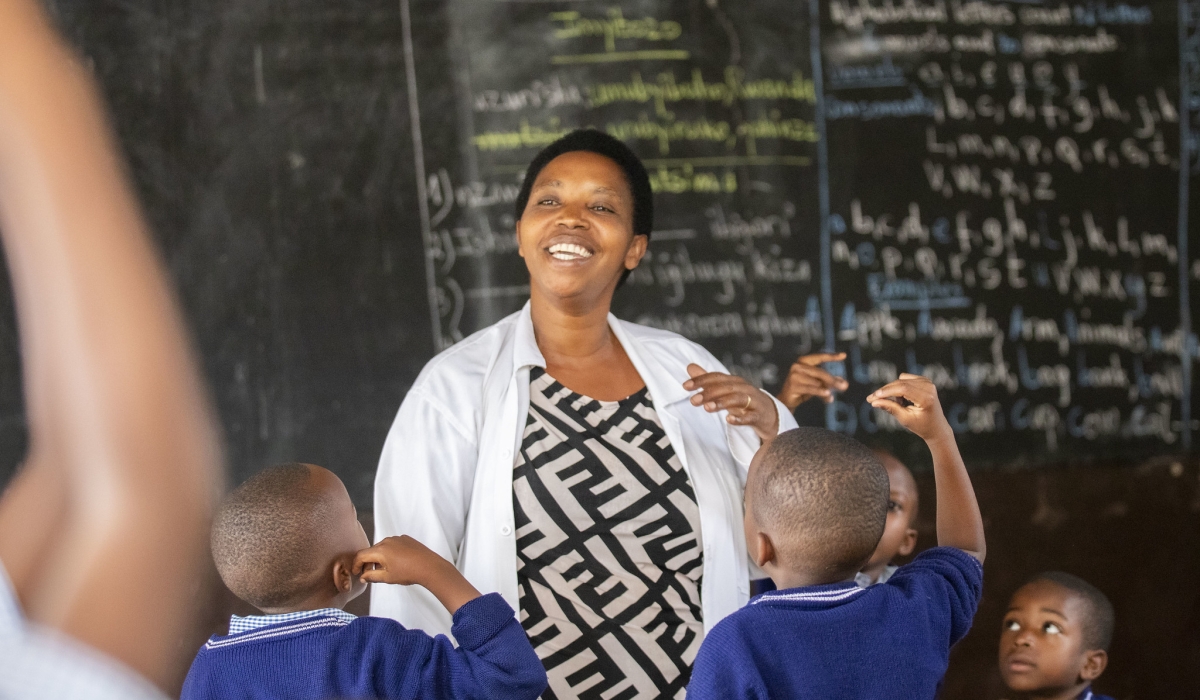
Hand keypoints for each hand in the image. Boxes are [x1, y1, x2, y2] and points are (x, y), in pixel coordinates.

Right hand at [352, 535, 481, 613]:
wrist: (430, 567)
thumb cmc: (408, 573)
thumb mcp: (387, 577)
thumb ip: (372, 576)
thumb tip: (363, 577)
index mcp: (380, 550)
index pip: (361, 555)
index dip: (356, 564)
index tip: (357, 573)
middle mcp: (387, 540)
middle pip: (371, 551)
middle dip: (368, 562)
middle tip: (369, 574)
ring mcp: (398, 538)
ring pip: (382, 547)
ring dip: (379, 558)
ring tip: (383, 570)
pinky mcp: (406, 539)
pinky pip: (393, 544)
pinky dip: (389, 553)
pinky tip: (395, 563)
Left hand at [683, 363, 778, 441]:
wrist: (770, 415)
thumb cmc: (744, 401)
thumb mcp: (725, 390)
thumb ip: (708, 380)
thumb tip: (690, 367)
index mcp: (734, 381)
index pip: (716, 377)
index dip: (701, 380)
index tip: (686, 386)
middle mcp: (744, 388)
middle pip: (725, 388)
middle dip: (708, 393)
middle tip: (693, 400)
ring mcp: (753, 402)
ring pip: (737, 400)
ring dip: (721, 403)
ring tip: (707, 408)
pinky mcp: (759, 416)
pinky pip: (750, 417)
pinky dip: (740, 419)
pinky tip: (729, 420)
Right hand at [777, 352, 848, 408]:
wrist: (786, 401)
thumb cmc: (803, 389)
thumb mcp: (817, 384)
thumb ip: (828, 382)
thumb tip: (844, 383)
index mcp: (803, 361)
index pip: (819, 357)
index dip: (831, 357)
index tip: (844, 355)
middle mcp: (797, 366)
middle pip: (820, 372)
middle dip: (832, 380)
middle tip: (844, 386)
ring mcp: (794, 376)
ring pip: (816, 382)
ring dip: (825, 390)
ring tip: (830, 396)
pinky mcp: (793, 386)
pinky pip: (811, 389)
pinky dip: (820, 392)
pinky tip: (828, 395)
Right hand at [867, 373, 952, 442]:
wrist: (937, 427)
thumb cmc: (921, 426)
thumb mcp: (905, 419)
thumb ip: (890, 408)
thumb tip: (874, 402)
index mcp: (926, 398)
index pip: (902, 389)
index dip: (885, 392)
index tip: (872, 398)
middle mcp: (928, 387)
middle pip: (900, 383)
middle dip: (885, 391)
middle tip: (872, 400)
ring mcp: (928, 382)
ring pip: (901, 380)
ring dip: (894, 391)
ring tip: (900, 405)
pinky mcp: (925, 380)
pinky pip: (905, 379)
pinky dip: (900, 388)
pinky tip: (904, 399)